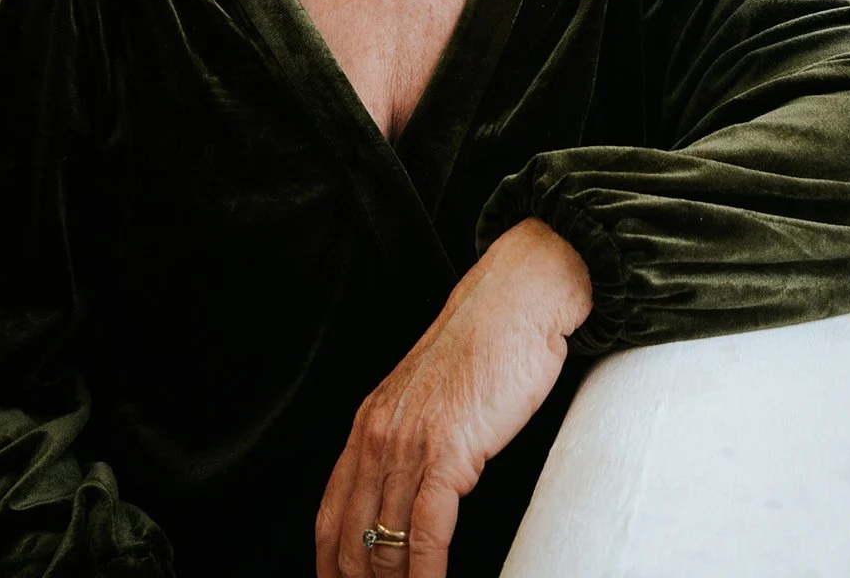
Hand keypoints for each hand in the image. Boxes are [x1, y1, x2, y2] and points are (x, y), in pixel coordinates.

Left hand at [315, 217, 591, 577]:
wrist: (519, 298)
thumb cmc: (488, 343)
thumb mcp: (432, 396)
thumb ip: (413, 440)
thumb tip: (412, 496)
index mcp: (370, 423)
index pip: (330, 517)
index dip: (330, 567)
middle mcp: (378, 434)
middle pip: (348, 540)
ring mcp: (410, 442)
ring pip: (381, 543)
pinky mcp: (448, 449)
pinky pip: (424, 531)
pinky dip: (425, 573)